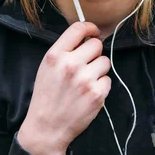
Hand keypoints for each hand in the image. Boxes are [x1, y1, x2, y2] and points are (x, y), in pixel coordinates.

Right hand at [18, 22, 111, 153]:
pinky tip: (88, 93)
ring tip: (86, 81)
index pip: (78, 29)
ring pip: (105, 62)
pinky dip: (101, 86)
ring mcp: (85, 79)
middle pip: (96, 44)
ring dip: (98, 69)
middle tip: (86, 64)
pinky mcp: (97, 94)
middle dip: (94, 53)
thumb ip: (64, 51)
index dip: (90, 27)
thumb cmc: (46, 96)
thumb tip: (85, 37)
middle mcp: (70, 64)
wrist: (47, 127)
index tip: (94, 31)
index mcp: (55, 55)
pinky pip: (107, 80)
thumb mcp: (46, 67)